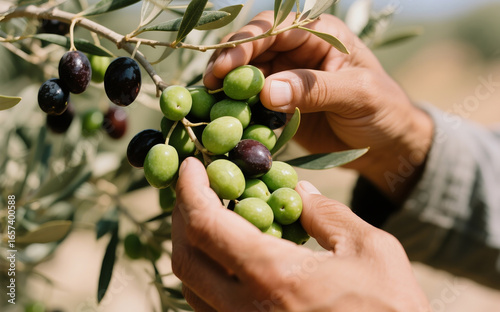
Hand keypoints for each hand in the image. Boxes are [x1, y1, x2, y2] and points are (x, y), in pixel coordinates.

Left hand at [171, 157, 429, 311]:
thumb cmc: (393, 311)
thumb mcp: (370, 250)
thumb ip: (328, 215)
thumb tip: (299, 192)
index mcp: (272, 277)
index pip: (206, 226)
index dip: (190, 190)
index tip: (191, 166)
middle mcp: (245, 310)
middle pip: (184, 258)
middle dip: (183, 217)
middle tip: (198, 190)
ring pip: (192, 289)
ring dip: (192, 248)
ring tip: (210, 219)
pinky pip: (212, 310)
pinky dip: (208, 277)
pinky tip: (230, 261)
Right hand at [203, 11, 433, 201]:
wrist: (385, 143)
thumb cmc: (382, 110)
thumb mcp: (359, 95)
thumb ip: (315, 89)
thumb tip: (266, 91)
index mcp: (321, 34)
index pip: (276, 28)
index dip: (247, 44)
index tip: (224, 66)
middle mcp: (298, 50)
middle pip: (254, 48)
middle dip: (228, 62)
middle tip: (207, 83)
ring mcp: (286, 77)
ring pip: (247, 74)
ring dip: (227, 86)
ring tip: (208, 100)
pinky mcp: (280, 103)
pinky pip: (252, 101)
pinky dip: (237, 107)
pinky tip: (223, 115)